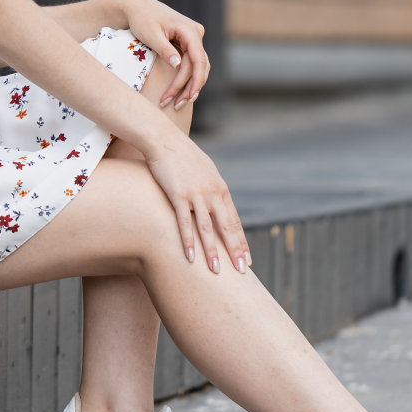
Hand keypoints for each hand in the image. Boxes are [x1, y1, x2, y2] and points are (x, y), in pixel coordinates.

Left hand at [121, 0, 209, 111]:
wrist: (138, 9)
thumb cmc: (142, 19)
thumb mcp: (151, 34)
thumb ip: (165, 49)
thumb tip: (178, 65)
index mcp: (189, 30)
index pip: (198, 59)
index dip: (194, 81)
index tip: (186, 97)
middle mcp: (196, 34)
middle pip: (199, 66)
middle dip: (189, 87)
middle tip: (176, 105)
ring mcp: (193, 39)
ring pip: (198, 67)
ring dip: (190, 86)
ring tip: (178, 103)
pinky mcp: (188, 44)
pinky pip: (192, 64)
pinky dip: (187, 78)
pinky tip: (180, 92)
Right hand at [144, 130, 250, 274]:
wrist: (164, 139)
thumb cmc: (183, 156)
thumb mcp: (205, 171)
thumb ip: (212, 189)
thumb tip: (216, 204)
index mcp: (220, 188)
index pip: (234, 220)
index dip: (241, 241)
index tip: (247, 259)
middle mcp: (212, 192)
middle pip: (227, 226)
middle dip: (235, 250)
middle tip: (242, 271)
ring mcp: (196, 194)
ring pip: (207, 228)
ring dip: (213, 252)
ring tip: (216, 271)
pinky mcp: (178, 194)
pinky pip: (185, 222)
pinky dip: (188, 241)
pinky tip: (190, 257)